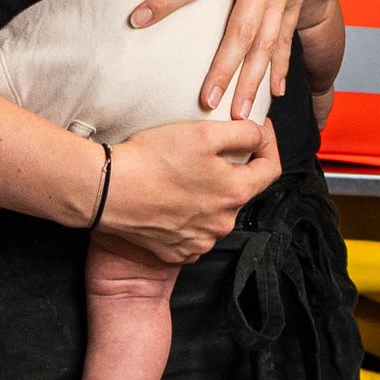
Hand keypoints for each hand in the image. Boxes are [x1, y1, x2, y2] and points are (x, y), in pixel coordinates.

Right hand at [93, 116, 279, 263]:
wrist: (108, 191)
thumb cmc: (153, 159)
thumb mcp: (204, 133)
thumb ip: (243, 134)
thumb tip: (260, 137)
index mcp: (235, 193)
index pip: (271, 169)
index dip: (268, 144)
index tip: (257, 129)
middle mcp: (222, 223)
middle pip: (241, 190)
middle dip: (233, 169)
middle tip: (208, 149)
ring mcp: (200, 241)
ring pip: (216, 212)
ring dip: (209, 193)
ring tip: (183, 172)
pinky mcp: (177, 251)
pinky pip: (194, 231)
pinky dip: (189, 215)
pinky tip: (171, 197)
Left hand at [130, 0, 379, 115]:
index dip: (164, 2)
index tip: (135, 21)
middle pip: (239, 33)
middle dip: (223, 71)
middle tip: (206, 104)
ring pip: (265, 45)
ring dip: (252, 80)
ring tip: (239, 114)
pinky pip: (287, 38)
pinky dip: (282, 67)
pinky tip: (276, 93)